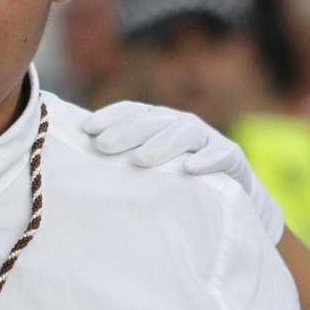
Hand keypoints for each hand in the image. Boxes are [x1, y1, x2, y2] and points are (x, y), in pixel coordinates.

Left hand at [83, 101, 284, 242]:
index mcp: (160, 123)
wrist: (232, 198)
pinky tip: (191, 168)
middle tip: (104, 147)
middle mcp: (182, 124)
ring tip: (141, 160)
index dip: (110, 116)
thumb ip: (124, 161)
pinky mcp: (232, 157)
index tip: (86, 129)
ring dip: (162, 144)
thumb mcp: (152, 169)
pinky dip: (207, 159)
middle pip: (153, 120)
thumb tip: (77, 163)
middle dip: (127, 131)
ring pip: (185, 133)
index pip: (133, 111)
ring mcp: (208, 139)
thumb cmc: (180, 182)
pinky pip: (221, 154)